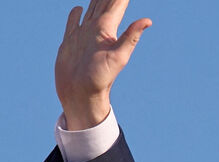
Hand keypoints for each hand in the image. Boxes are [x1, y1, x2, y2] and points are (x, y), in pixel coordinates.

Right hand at [55, 1, 151, 129]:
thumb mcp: (118, 57)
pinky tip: (79, 9)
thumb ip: (131, 37)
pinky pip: (73, 22)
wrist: (80, 95)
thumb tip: (148, 20)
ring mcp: (82, 34)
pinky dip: (75, 13)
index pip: (116, 3)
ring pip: (90, 9)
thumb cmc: (100, 79)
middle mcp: (95, 29)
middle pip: (103, 2)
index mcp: (107, 29)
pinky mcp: (70, 41)